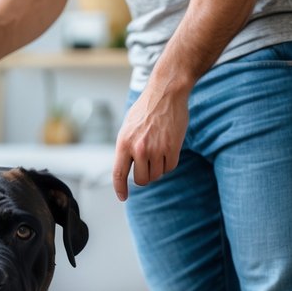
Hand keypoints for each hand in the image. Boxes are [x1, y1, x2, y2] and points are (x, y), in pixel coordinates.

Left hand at [112, 82, 188, 200]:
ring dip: (157, 168)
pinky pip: (170, 168)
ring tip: (157, 150)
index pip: (119, 174)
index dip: (120, 189)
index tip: (123, 197)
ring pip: (157, 175)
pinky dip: (169, 163)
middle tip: (147, 164)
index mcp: (123, 143)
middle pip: (142, 180)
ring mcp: (156, 149)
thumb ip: (126, 148)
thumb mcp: (127, 128)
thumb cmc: (145, 110)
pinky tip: (168, 149)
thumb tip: (126, 170)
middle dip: (144, 176)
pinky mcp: (173, 148)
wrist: (166, 93)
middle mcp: (139, 148)